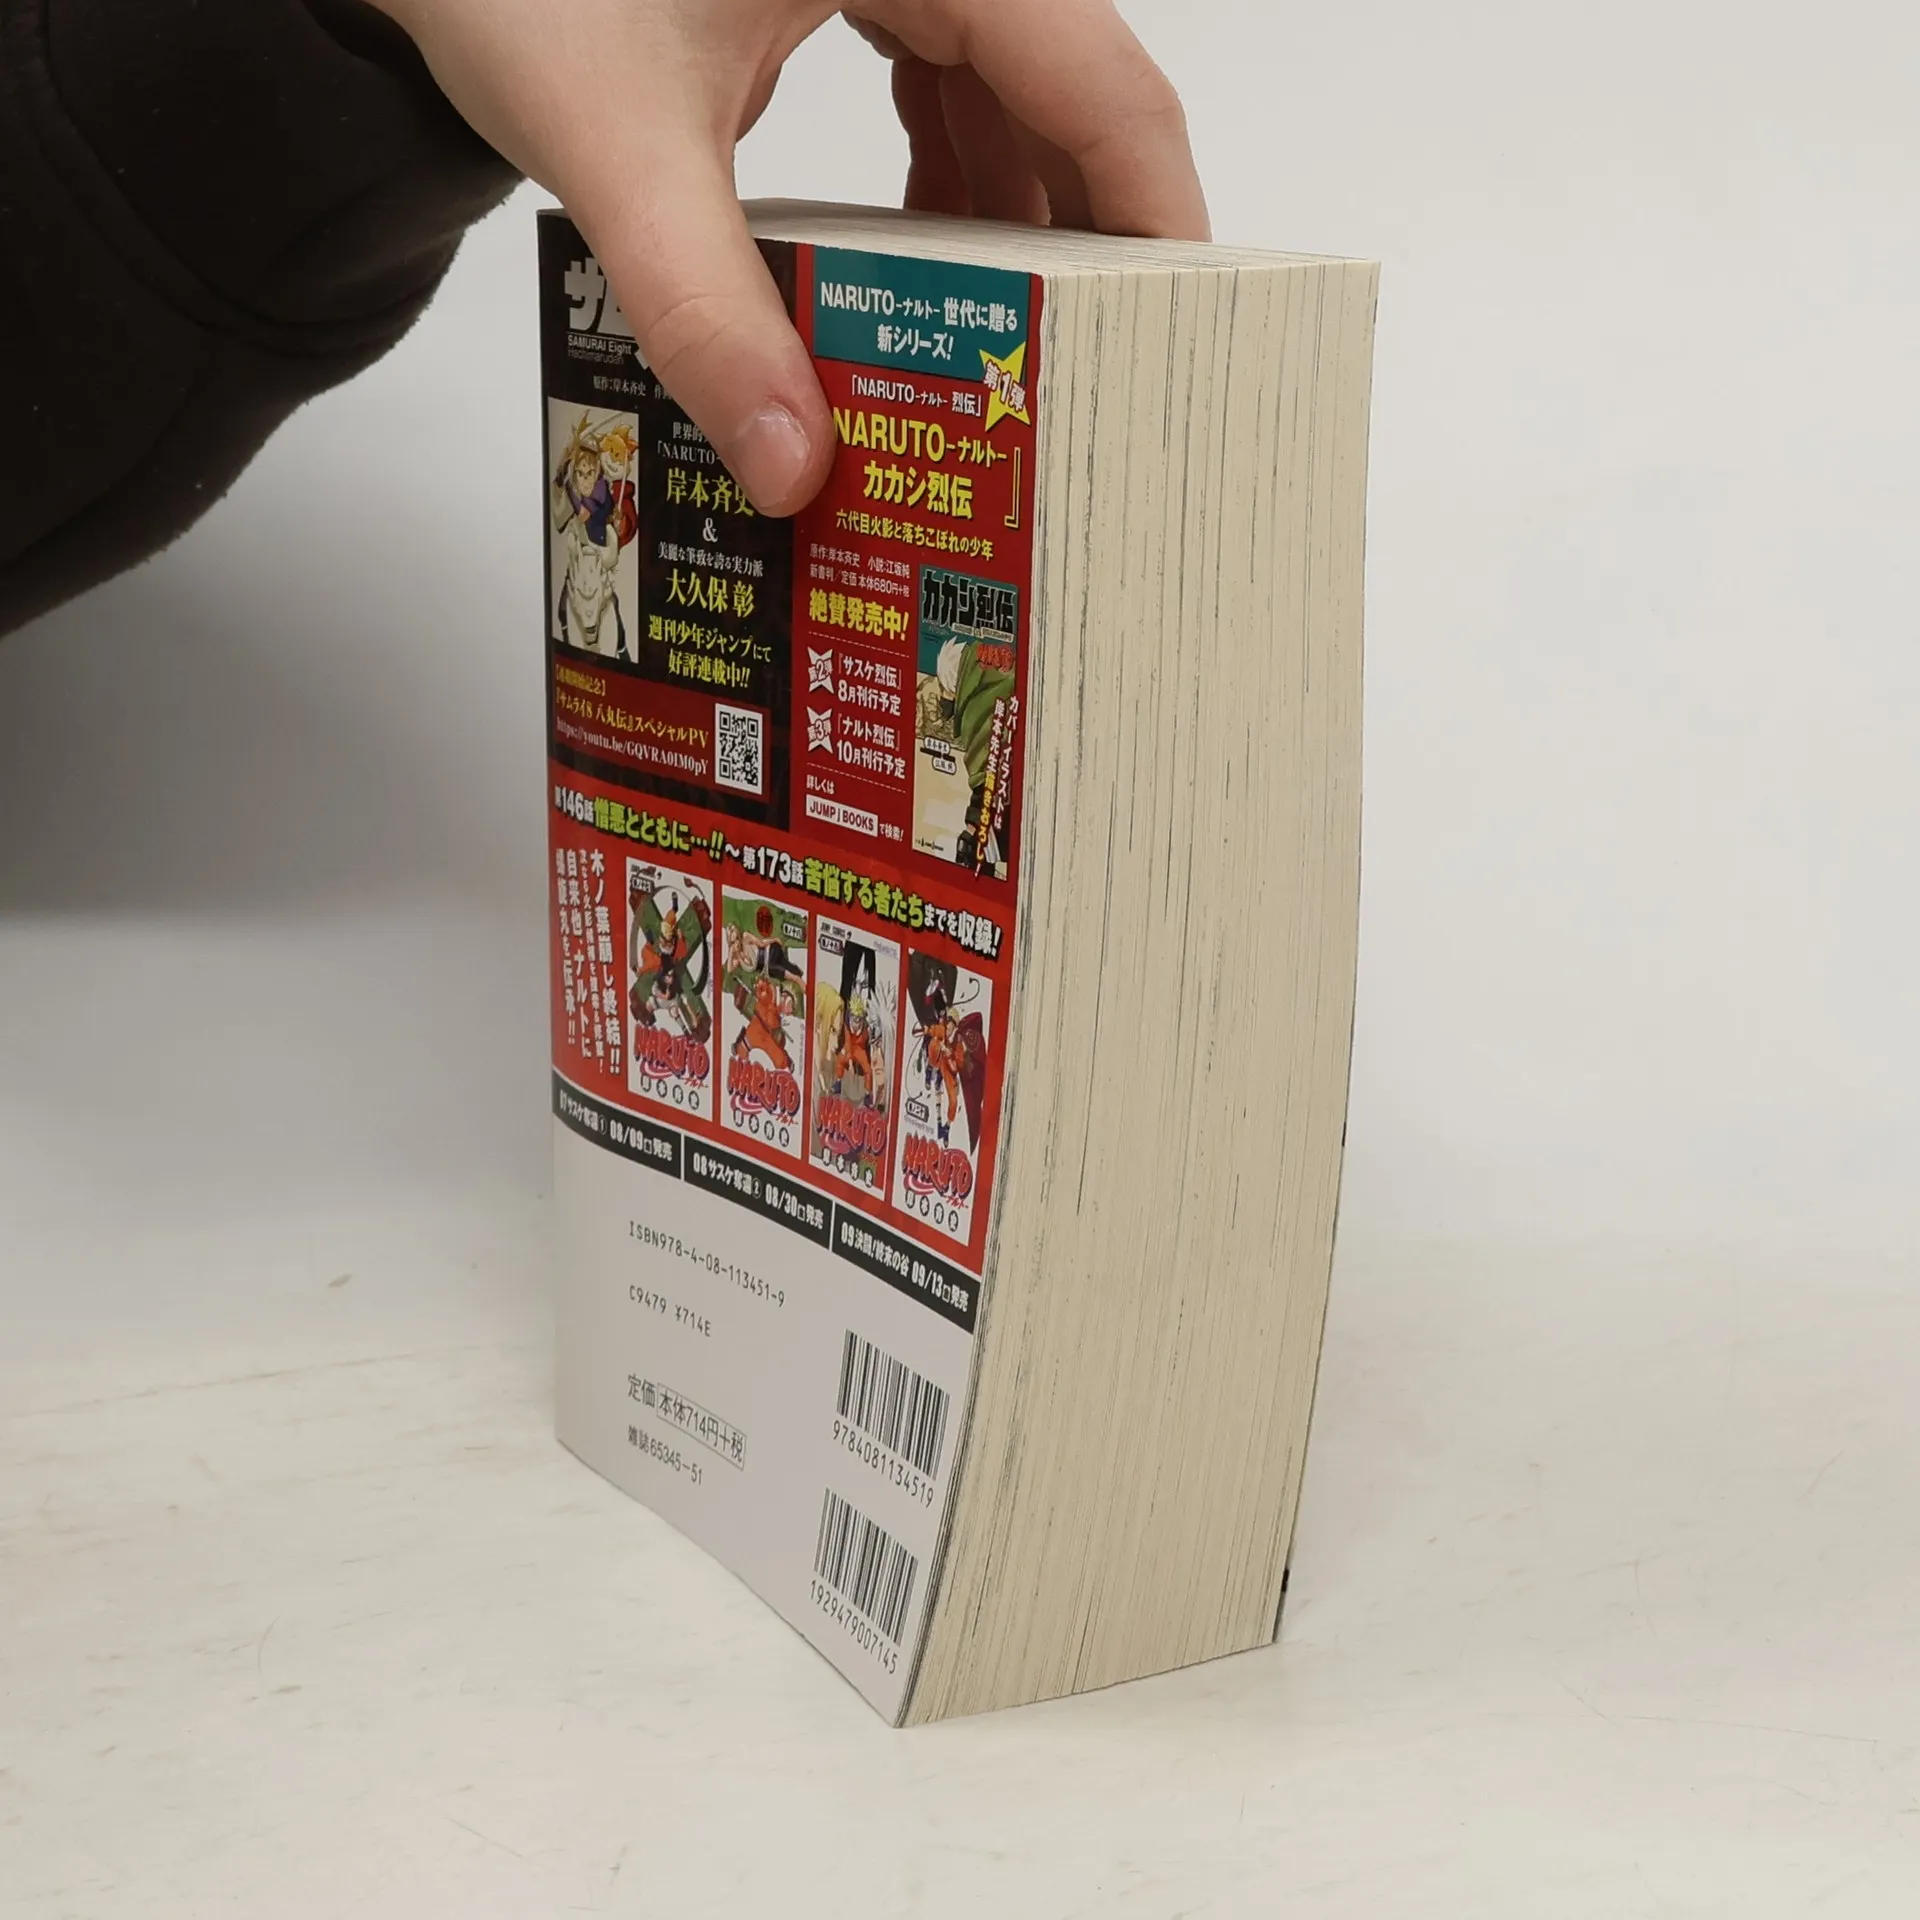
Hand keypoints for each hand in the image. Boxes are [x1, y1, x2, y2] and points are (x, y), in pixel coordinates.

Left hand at [366, 0, 1206, 515]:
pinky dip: (938, 176)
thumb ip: (706, 312)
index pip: (1102, 78)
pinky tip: (911, 266)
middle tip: (1084, 376)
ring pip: (1003, 88)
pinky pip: (936, 77)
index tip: (1180, 338)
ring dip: (1003, 219)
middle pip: (1067, 90)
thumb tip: (791, 468)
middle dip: (1078, 238)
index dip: (1155, 215)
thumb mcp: (617, 143)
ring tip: (1000, 347)